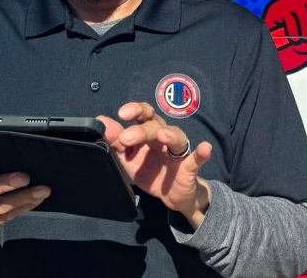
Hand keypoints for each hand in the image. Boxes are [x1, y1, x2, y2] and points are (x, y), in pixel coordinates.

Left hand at [98, 102, 211, 228]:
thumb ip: (116, 142)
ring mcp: (178, 151)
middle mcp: (165, 136)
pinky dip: (202, 152)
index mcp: (149, 132)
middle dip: (141, 130)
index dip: (135, 110)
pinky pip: (197, 158)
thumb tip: (101, 121)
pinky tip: (205, 148)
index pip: (144, 115)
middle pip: (156, 125)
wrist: (172, 196)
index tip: (122, 113)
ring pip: (176, 137)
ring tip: (162, 135)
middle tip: (127, 138)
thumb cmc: (150, 170)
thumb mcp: (129, 159)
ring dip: (169, 135)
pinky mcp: (190, 166)